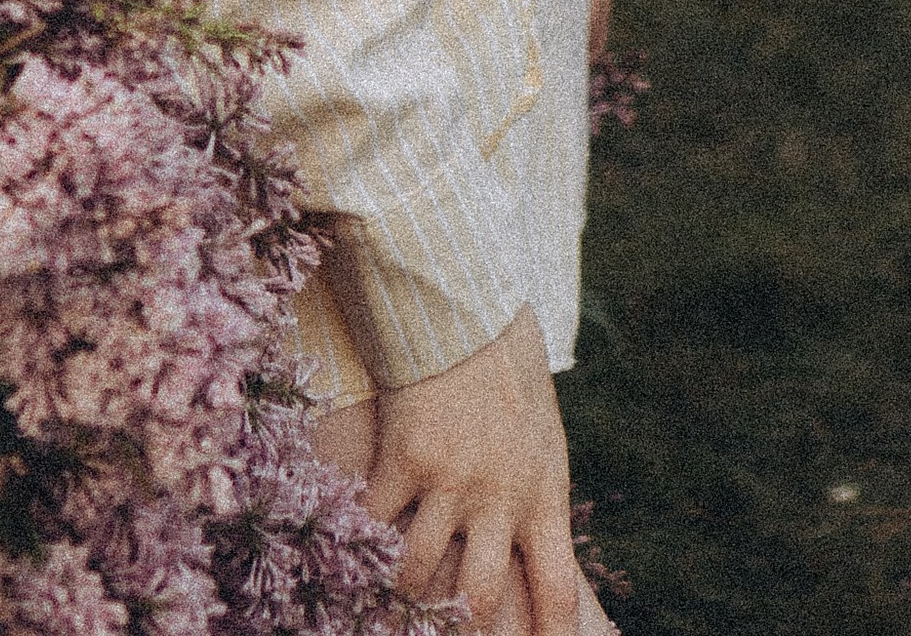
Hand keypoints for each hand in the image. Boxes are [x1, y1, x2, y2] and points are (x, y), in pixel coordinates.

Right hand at [323, 305, 587, 631]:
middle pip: (478, 599)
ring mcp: (450, 481)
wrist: (465, 307)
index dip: (550, 632)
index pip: (557, 586)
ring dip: (401, 590)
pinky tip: (353, 544)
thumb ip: (533, 487)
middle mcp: (500, 497)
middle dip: (458, 627)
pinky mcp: (404, 459)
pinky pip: (374, 524)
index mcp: (544, 491)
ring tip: (391, 595)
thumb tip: (525, 537)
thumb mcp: (543, 432)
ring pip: (416, 574)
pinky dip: (361, 538)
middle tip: (441, 630)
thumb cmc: (508, 365)